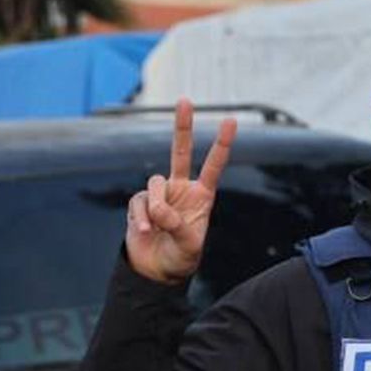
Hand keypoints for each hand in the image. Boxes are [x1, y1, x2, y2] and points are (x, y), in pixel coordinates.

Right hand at [126, 98, 236, 283]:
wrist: (156, 271)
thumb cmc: (181, 258)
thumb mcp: (189, 245)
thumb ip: (177, 225)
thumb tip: (159, 208)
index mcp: (201, 196)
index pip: (213, 166)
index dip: (222, 144)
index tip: (231, 121)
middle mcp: (181, 189)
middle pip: (180, 152)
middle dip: (182, 126)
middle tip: (185, 100)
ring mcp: (159, 194)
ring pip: (155, 183)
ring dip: (156, 206)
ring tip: (158, 228)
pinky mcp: (140, 202)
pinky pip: (139, 201)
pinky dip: (141, 217)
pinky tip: (145, 232)